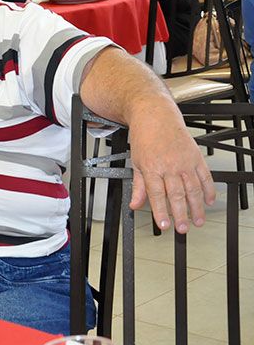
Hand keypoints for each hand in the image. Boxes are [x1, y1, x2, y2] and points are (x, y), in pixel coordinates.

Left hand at [128, 111, 215, 233]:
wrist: (155, 115)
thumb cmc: (144, 138)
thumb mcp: (136, 162)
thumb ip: (138, 186)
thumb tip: (135, 205)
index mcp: (152, 167)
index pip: (157, 195)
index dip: (161, 212)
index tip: (164, 225)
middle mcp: (170, 165)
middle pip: (177, 195)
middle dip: (180, 214)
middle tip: (183, 228)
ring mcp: (185, 161)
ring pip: (193, 189)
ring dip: (197, 207)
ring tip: (198, 220)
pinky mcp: (196, 157)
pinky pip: (205, 176)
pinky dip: (209, 190)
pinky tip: (209, 201)